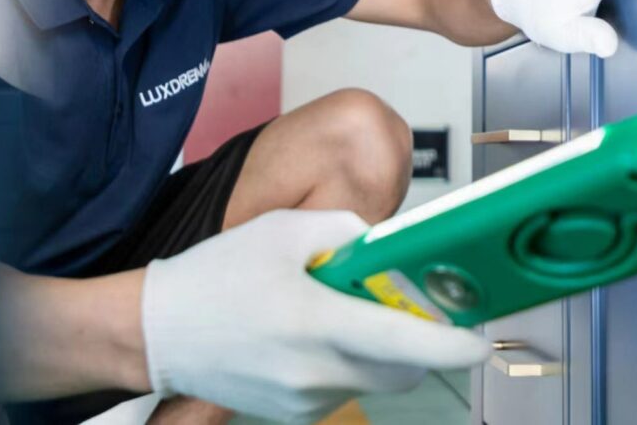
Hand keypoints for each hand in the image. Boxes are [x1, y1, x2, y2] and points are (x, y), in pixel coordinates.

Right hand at [141, 209, 489, 422]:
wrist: (155, 332)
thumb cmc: (214, 277)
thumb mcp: (282, 229)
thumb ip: (346, 230)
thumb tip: (389, 246)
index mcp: (315, 322)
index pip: (404, 342)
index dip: (452, 344)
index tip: (480, 340)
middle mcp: (314, 371)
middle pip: (404, 370)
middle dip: (419, 341)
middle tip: (404, 306)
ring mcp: (304, 400)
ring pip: (375, 380)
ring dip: (378, 350)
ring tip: (334, 312)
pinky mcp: (294, 414)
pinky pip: (344, 389)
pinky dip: (346, 364)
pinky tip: (308, 335)